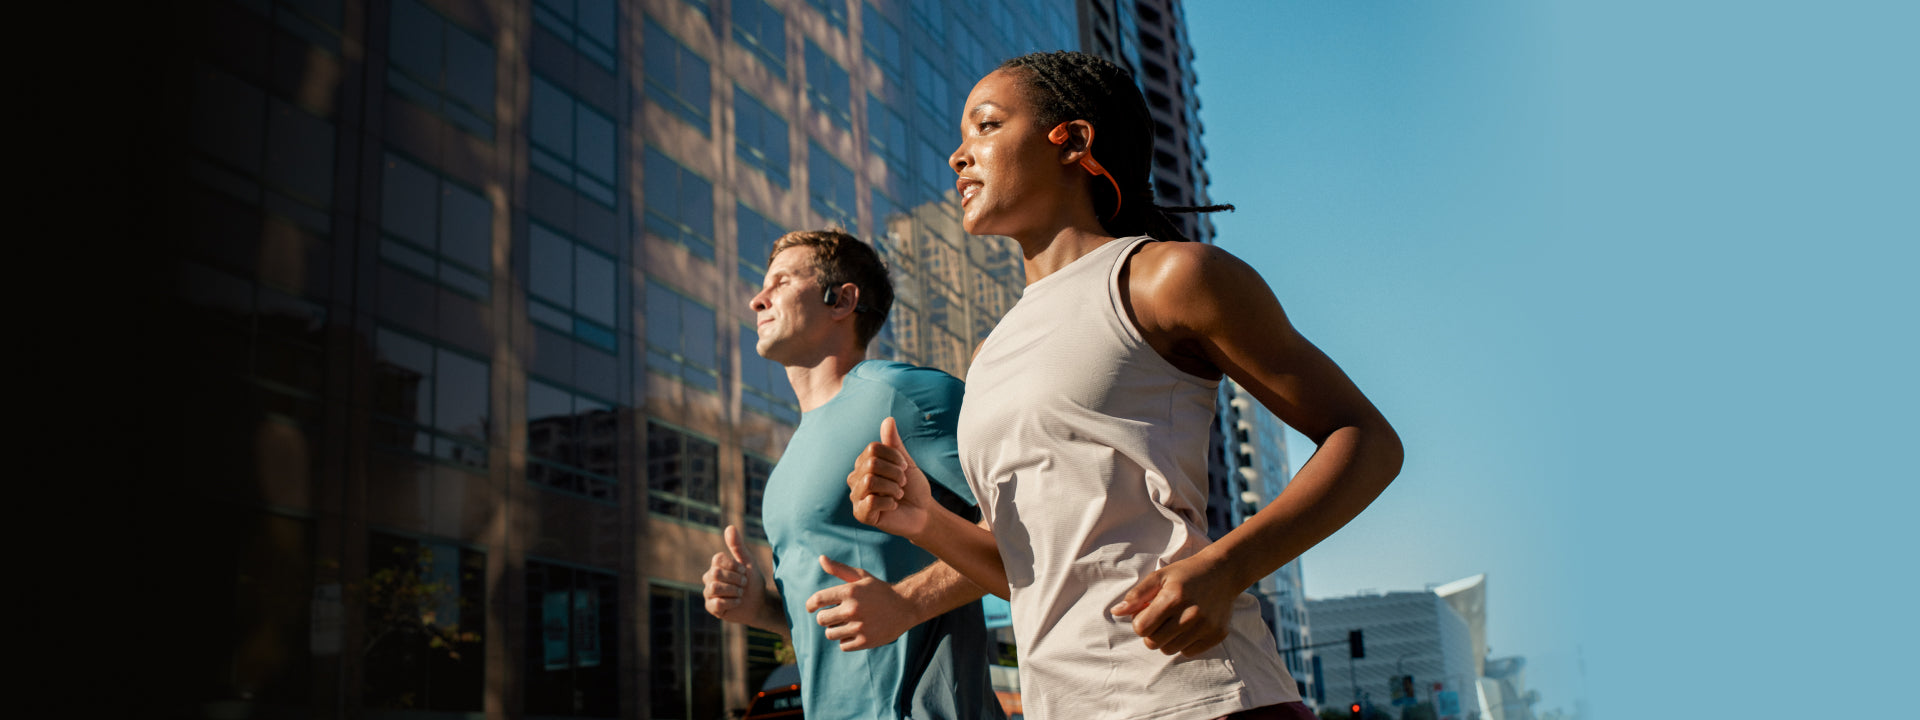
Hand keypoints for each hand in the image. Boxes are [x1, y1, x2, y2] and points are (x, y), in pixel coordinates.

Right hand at [702, 525, 768, 623]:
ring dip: (733, 591)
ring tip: (741, 593)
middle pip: (715, 573)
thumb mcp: (748, 561)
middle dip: (735, 579)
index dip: (734, 565)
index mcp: (717, 565)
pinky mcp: (711, 607)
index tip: (744, 570)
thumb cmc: (753, 581)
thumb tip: (729, 527)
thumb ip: (738, 546)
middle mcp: (709, 577)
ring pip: (714, 587)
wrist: (759, 603)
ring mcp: (708, 593)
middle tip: (744, 583)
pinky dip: (731, 602)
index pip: (717, 559)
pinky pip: (716, 603)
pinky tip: (737, 602)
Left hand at [805, 556, 916, 650]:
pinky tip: (855, 632)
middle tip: (836, 615)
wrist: (905, 606)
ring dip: (835, 630)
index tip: (811, 608)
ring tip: (847, 623)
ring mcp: (859, 626)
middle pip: (821, 619)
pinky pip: (842, 645)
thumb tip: (820, 558)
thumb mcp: (861, 577)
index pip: (818, 599)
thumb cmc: (879, 590)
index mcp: (850, 591)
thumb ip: (839, 569)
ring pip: (830, 634)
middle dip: (825, 617)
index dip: (810, 605)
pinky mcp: (865, 641)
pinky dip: (846, 640)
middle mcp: (852, 609)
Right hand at [848, 417, 935, 538]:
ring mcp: (856, 497)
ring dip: (893, 487)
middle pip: (871, 464)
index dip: (894, 456)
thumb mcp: (905, 462)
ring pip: (870, 481)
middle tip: (902, 483)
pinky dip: (889, 502)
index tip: (904, 467)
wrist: (922, 512)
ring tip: (898, 494)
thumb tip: (888, 419)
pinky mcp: (860, 514)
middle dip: (895, 473)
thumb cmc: (912, 487)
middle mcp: (855, 478)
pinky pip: (871, 501)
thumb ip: (894, 443)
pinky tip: (893, 506)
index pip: (873, 449)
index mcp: (863, 463)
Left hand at [1109, 553, 1242, 656]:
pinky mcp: (1217, 635)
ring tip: (1175, 621)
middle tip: (1161, 618)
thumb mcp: (1159, 577)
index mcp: (1173, 598)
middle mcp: (1191, 614)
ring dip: (1167, 639)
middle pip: (1153, 643)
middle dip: (1151, 632)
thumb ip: (1136, 595)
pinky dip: (1184, 643)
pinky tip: (1189, 626)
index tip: (1147, 612)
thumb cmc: (1185, 574)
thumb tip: (1116, 612)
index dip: (1140, 622)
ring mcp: (1206, 627)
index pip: (1141, 629)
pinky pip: (1188, 653)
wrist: (1222, 572)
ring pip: (1169, 650)